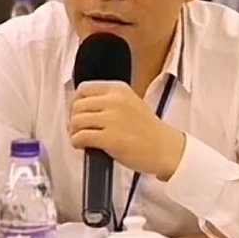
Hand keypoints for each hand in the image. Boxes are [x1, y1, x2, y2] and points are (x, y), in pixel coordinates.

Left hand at [70, 82, 184, 181]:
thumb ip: (109, 101)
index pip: (84, 89)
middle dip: (73, 118)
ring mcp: (112, 119)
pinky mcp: (109, 138)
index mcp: (119, 89)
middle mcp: (115, 101)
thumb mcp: (131, 103)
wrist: (165, 149)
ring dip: (74, 131)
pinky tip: (82, 145)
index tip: (78, 112)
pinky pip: (80, 137)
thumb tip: (82, 107)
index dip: (76, 102)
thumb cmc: (149, 131)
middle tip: (78, 128)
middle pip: (77, 105)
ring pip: (76, 121)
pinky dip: (77, 142)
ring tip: (80, 137)